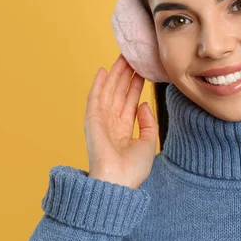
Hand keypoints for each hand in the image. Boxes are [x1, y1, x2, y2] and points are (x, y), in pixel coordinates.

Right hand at [84, 53, 158, 188]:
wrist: (118, 184)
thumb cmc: (132, 171)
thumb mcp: (148, 143)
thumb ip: (148, 123)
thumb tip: (144, 104)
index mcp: (123, 130)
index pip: (129, 101)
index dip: (135, 85)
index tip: (142, 69)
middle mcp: (111, 124)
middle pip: (119, 93)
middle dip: (126, 75)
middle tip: (133, 56)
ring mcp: (101, 122)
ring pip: (109, 91)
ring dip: (115, 74)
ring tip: (123, 57)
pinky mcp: (92, 121)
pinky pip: (95, 98)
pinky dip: (98, 84)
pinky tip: (103, 70)